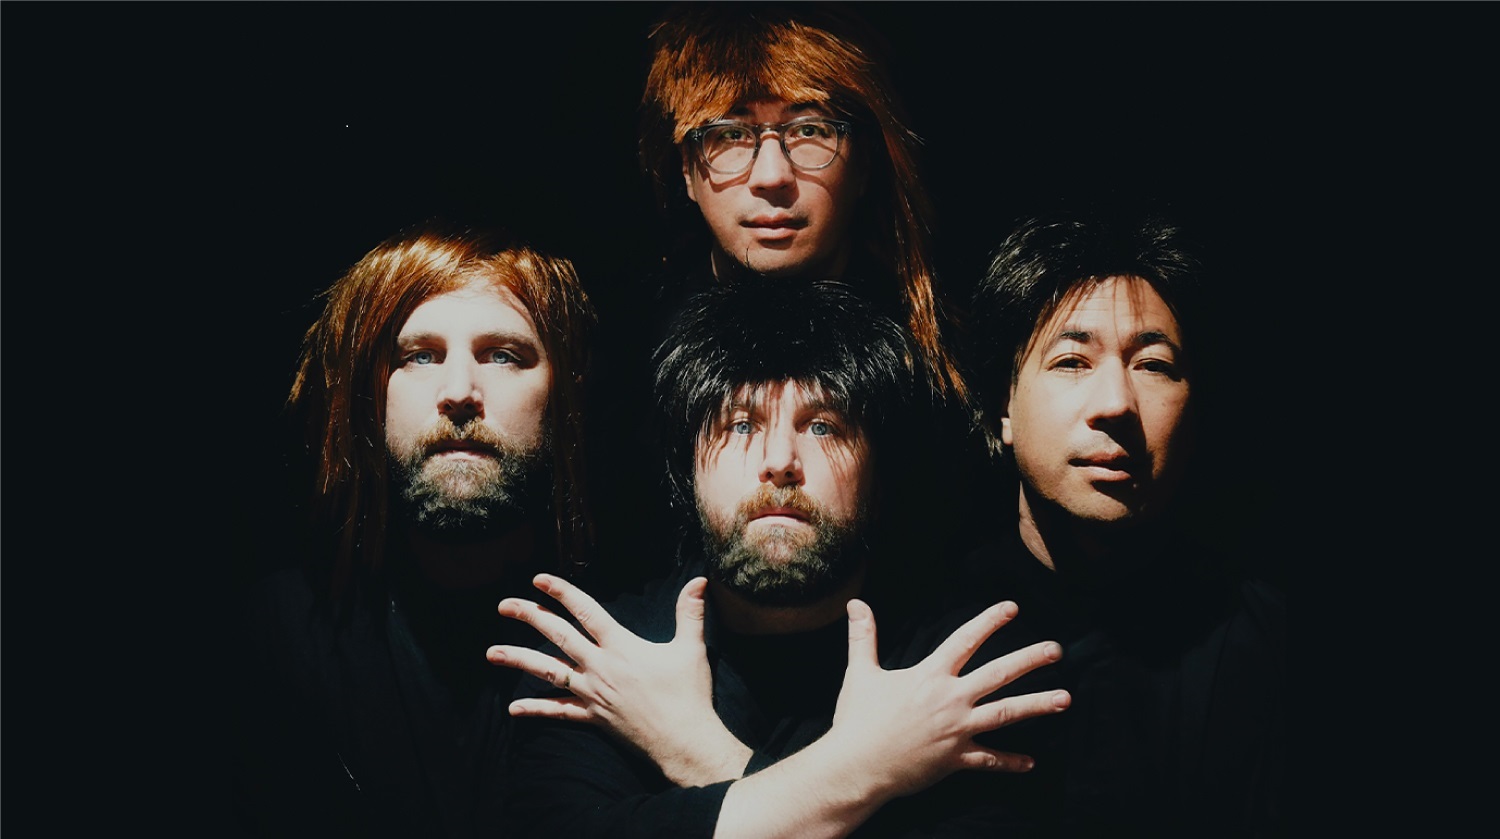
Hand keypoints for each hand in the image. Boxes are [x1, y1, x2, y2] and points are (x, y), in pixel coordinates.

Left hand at [486, 573, 752, 785]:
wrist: (683, 741)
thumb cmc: (688, 694)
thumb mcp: (692, 648)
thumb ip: (690, 612)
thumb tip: (700, 579)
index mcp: (621, 646)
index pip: (586, 611)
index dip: (562, 592)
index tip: (539, 579)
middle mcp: (600, 667)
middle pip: (558, 636)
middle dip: (529, 617)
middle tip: (504, 605)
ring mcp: (592, 693)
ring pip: (548, 672)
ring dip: (519, 660)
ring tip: (492, 653)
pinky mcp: (592, 717)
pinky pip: (558, 712)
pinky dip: (536, 710)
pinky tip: (514, 709)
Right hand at [826, 599, 1070, 800]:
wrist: (857, 766)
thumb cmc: (857, 720)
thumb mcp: (860, 673)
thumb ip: (863, 637)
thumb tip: (855, 602)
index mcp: (929, 675)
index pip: (965, 640)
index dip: (989, 621)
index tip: (1012, 607)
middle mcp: (950, 699)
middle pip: (998, 674)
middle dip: (1030, 660)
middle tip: (1057, 650)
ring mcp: (957, 730)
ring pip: (1005, 713)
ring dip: (1037, 704)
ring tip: (1065, 698)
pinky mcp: (956, 758)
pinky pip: (990, 760)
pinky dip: (1010, 762)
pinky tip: (1031, 763)